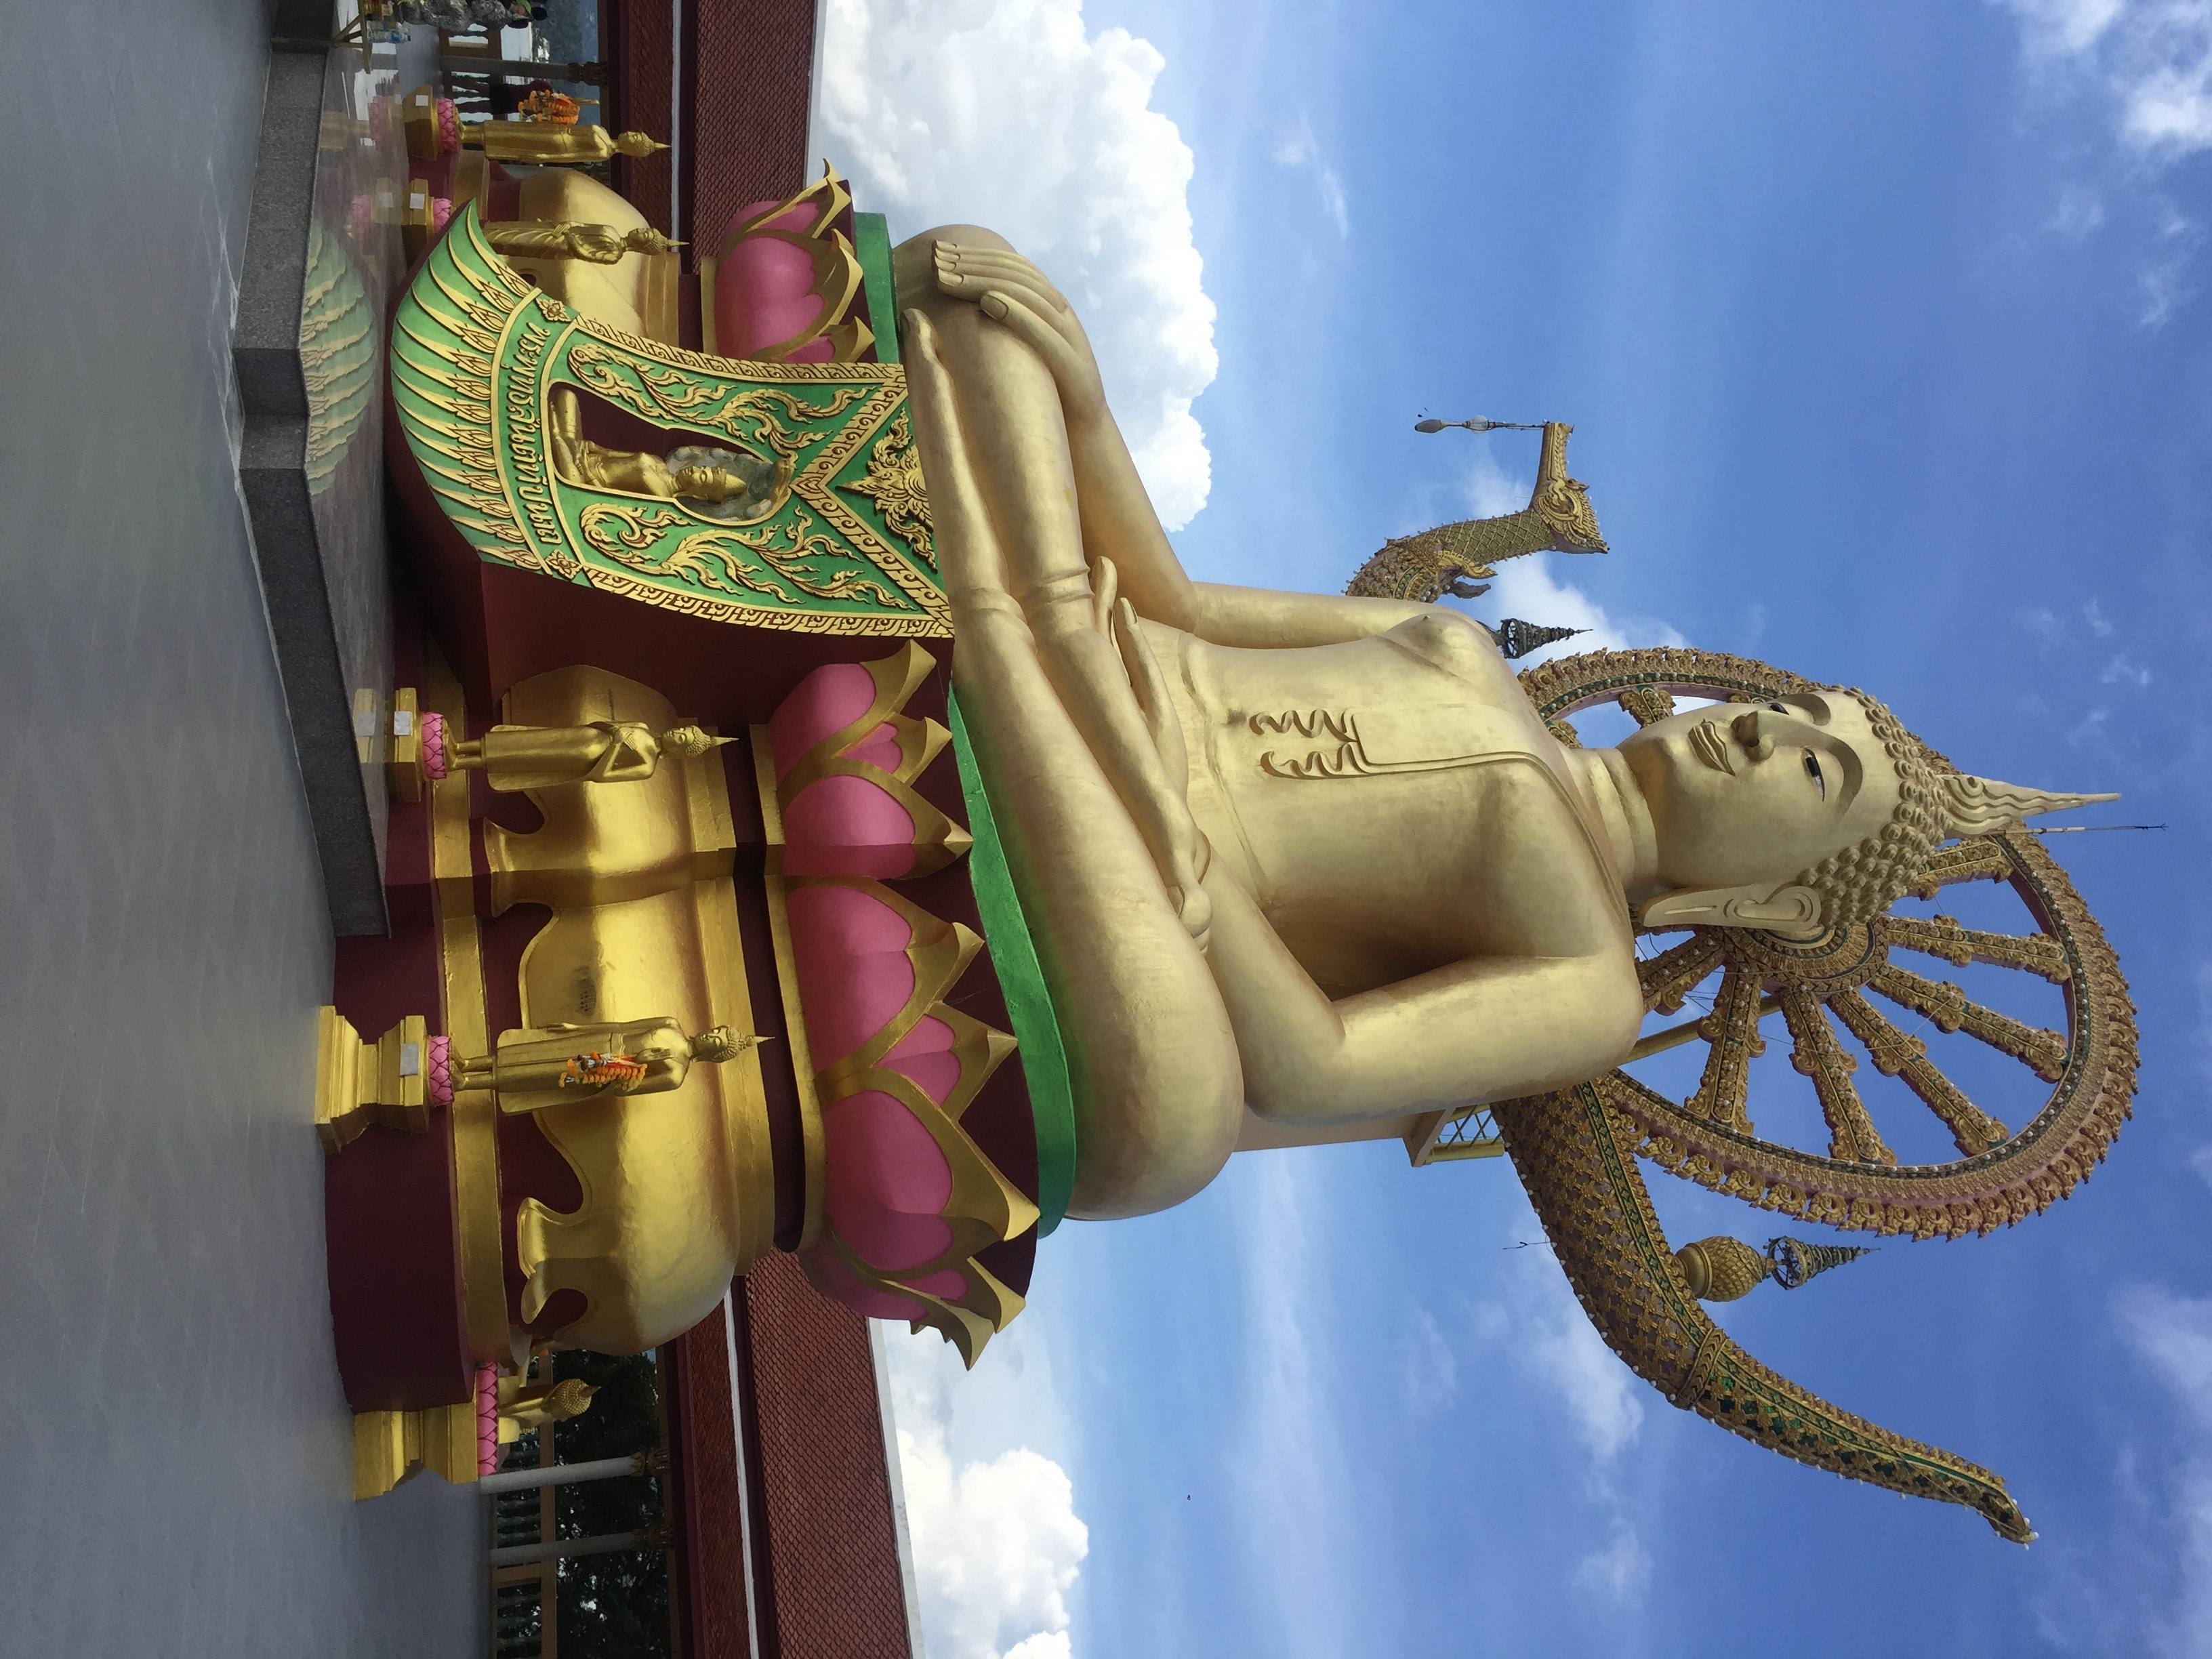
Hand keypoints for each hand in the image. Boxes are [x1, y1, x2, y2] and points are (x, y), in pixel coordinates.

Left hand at [931, 241, 1108, 424]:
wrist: (1083, 432)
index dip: (976, 255)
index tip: (939, 251)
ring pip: (1028, 295)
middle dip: (973, 264)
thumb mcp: (1020, 350)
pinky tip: (988, 302)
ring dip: (985, 282)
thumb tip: (963, 306)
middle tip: (936, 260)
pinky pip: (1045, 333)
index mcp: (1050, 306)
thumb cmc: (1045, 391)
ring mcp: (1070, 337)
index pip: (1013, 267)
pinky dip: (1017, 314)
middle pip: (1017, 275)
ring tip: (950, 279)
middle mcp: (1062, 314)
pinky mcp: (1073, 365)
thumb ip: (1004, 325)